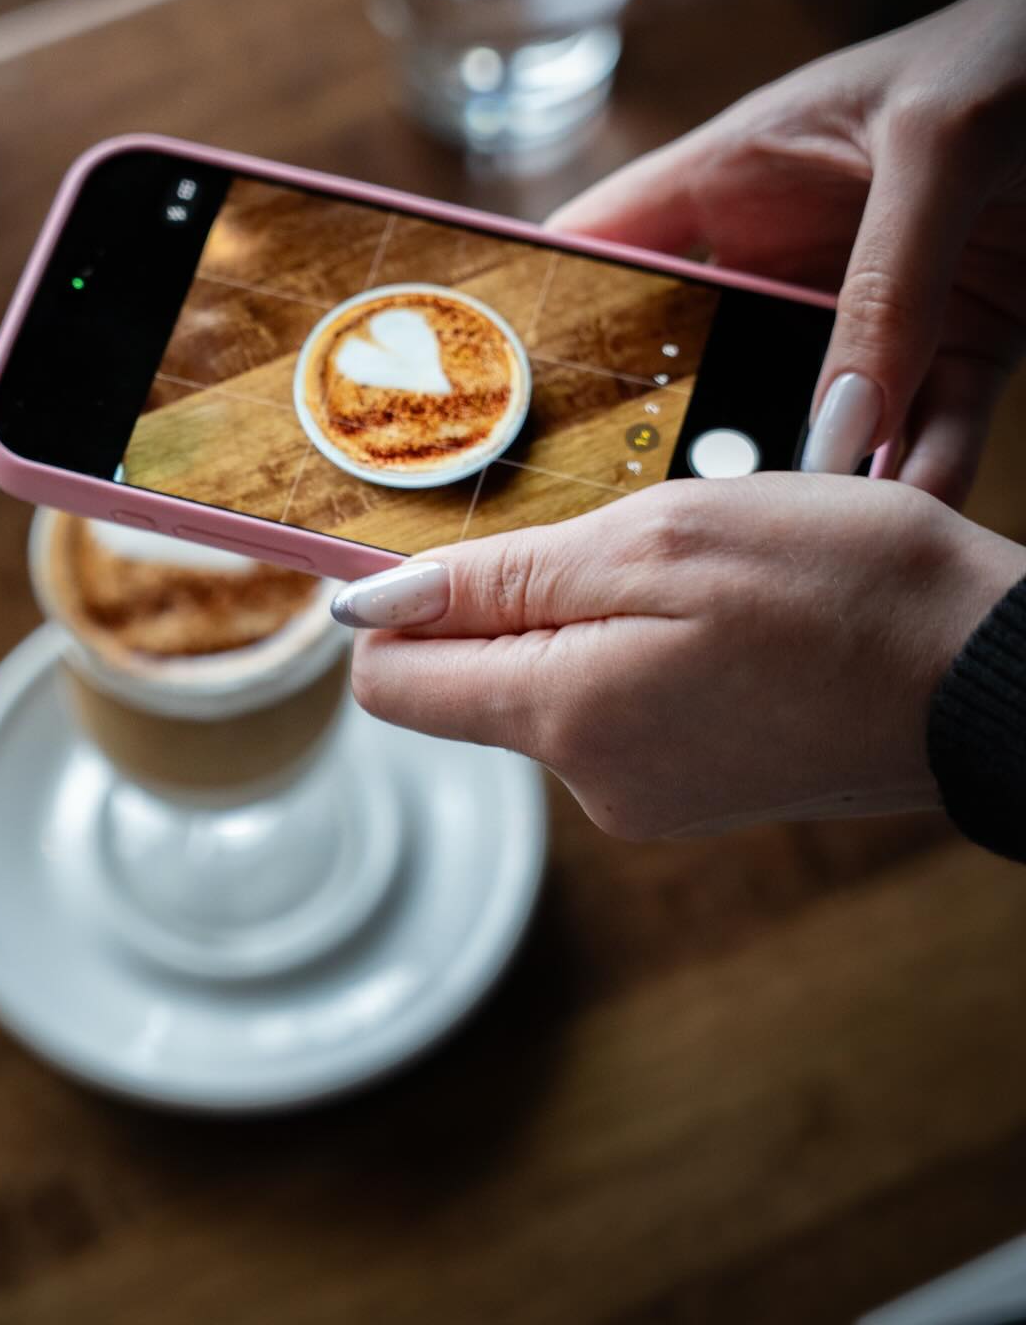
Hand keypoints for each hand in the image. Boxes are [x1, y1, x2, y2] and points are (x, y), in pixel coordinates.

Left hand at [340, 477, 1025, 839]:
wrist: (995, 677)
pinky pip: (621, 701)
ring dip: (593, 611)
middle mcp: (592, 781)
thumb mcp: (660, 541)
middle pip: (472, 680)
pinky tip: (728, 617)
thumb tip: (367, 608)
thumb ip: (500, 580)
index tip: (441, 543)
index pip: (392, 685)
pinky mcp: (698, 785)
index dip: (393, 607)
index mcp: (564, 717)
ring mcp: (648, 793)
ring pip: (553, 680)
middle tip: (623, 537)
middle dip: (515, 597)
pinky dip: (647, 644)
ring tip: (700, 577)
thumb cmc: (844, 586)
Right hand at [548, 0, 1025, 506]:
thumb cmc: (1022, 47)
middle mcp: (789, 252)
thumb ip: (883, 284)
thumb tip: (835, 425)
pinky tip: (897, 531)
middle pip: (697, 363)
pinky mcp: (960, 340)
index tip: (491, 406)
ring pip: (814, 418)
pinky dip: (918, 481)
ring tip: (772, 554)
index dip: (542, 317)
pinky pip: (927, 432)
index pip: (607, 249)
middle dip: (672, 439)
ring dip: (805, 482)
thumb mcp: (939, 142)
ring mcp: (871, 305)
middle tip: (637, 524)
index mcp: (739, 175)